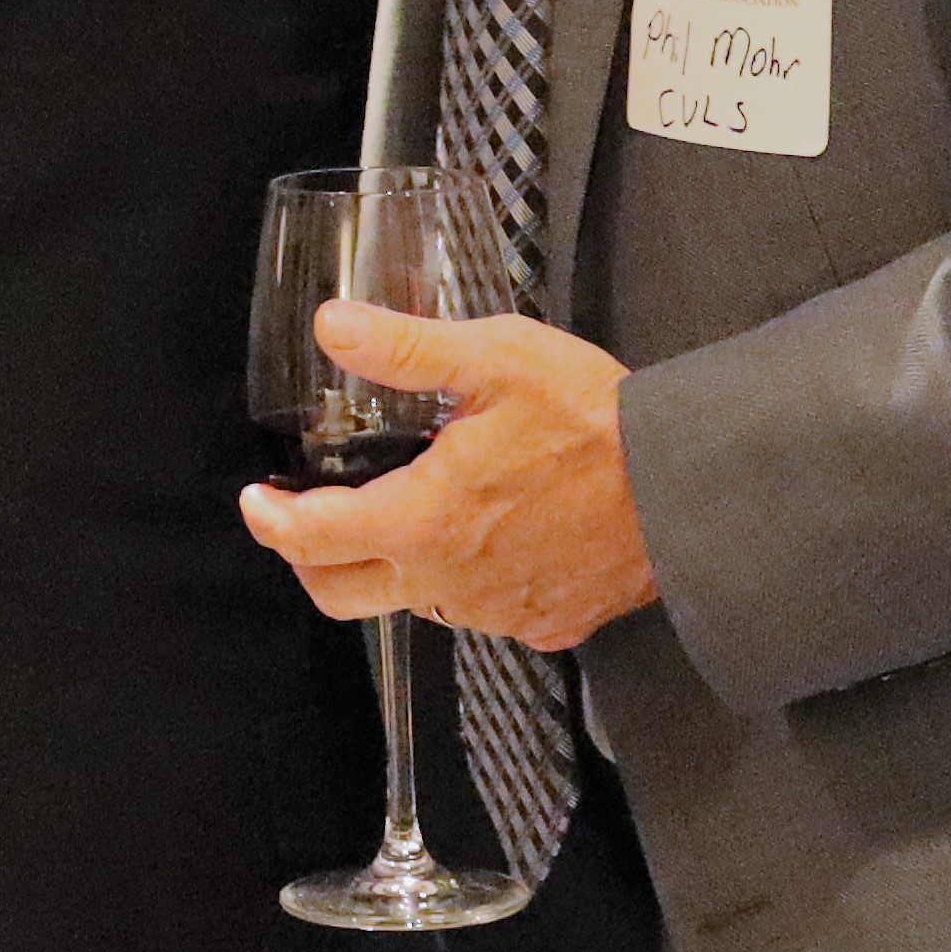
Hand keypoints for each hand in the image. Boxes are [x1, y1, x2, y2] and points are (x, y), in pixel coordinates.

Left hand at [240, 301, 660, 650]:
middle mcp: (447, 583)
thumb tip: (331, 325)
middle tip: (305, 520)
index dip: (272, 521)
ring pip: (415, 603)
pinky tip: (485, 539)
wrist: (693, 491)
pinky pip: (482, 612)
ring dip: (393, 567)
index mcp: (422, 521)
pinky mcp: (543, 626)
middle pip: (342, 595)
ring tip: (408, 513)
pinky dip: (463, 581)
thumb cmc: (596, 421)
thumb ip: (407, 349)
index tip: (257, 501)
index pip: (313, 538)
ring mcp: (496, 613)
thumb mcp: (498, 360)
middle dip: (309, 561)